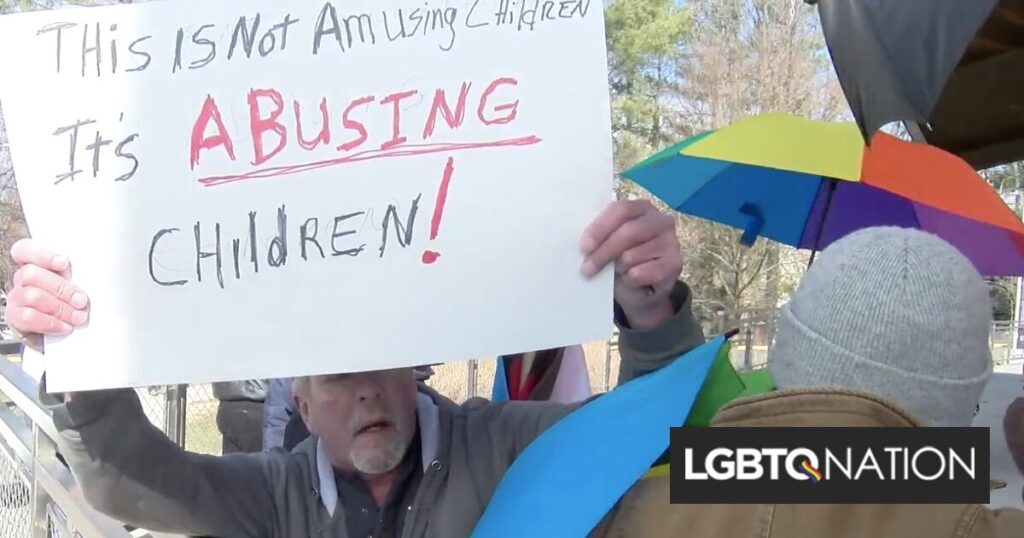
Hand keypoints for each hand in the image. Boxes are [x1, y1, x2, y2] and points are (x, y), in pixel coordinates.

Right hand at [5, 239, 89, 346]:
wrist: (60, 327)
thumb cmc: (71, 299)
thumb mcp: (77, 283)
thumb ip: (79, 275)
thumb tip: (99, 274)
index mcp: (34, 263)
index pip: (24, 249)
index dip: (41, 254)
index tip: (63, 263)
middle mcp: (21, 278)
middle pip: (31, 274)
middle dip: (61, 288)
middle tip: (81, 300)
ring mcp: (16, 297)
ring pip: (32, 296)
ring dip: (60, 308)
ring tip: (79, 317)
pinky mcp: (15, 317)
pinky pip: (28, 317)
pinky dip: (51, 323)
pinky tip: (65, 326)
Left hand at [580, 200, 681, 329]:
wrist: (641, 289)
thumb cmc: (620, 259)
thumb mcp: (608, 244)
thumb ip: (600, 237)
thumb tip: (584, 244)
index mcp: (641, 208)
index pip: (621, 209)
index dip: (601, 227)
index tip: (584, 246)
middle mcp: (661, 220)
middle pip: (630, 232)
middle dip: (604, 251)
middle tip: (586, 268)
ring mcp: (671, 242)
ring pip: (634, 255)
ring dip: (617, 268)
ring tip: (615, 272)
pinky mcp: (675, 264)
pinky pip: (642, 273)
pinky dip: (629, 279)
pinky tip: (630, 280)